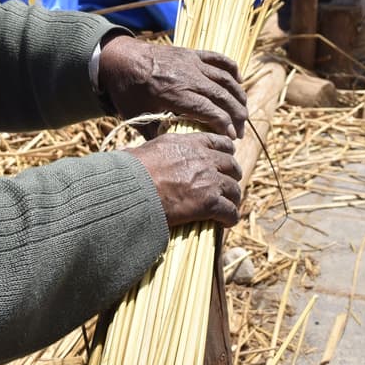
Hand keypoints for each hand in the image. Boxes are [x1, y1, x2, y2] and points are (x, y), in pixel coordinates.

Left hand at [99, 36, 246, 139]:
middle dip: (237, 116)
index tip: (233, 138)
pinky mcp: (192, 53)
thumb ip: (156, 134)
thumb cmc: (127, 90)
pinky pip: (219, 59)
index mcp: (175, 94)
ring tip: (244, 113)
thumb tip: (172, 152)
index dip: (225, 125)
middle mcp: (188, 77)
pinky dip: (232, 69)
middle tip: (241, 133)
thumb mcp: (137, 116)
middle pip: (223, 96)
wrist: (120, 58)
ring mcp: (192, 63)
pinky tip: (239, 82)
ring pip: (226, 79)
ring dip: (239, 96)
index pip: (210, 111)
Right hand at [126, 131, 241, 226]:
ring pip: (234, 189)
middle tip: (228, 185)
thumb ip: (152, 150)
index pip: (218, 141)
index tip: (224, 160)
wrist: (133, 191)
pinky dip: (230, 218)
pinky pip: (230, 211)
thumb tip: (134, 153)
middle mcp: (202, 158)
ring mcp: (209, 180)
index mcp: (187, 143)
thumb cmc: (130, 173)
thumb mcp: (143, 150)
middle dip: (232, 175)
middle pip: (231, 164)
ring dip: (233, 198)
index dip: (226, 152)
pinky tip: (225, 223)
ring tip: (228, 206)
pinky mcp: (210, 202)